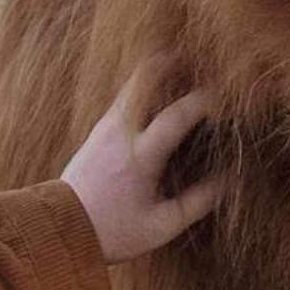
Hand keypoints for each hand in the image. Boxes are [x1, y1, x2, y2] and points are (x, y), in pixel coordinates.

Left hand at [60, 56, 223, 264]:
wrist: (59, 229)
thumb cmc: (113, 232)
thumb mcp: (162, 225)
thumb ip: (198, 201)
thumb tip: (229, 181)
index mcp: (140, 155)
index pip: (177, 115)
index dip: (204, 101)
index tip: (225, 98)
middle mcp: (120, 132)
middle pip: (145, 80)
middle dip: (172, 63)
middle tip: (197, 58)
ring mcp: (105, 127)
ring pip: (133, 84)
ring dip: (158, 74)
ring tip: (183, 69)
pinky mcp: (97, 130)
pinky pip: (125, 98)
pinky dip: (145, 89)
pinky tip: (159, 96)